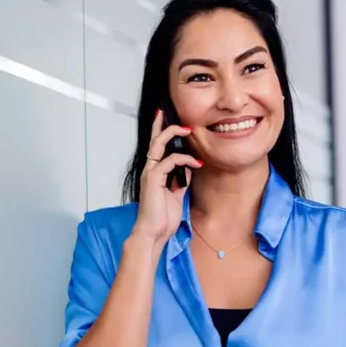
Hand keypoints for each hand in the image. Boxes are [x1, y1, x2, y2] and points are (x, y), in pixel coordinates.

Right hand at [131, 110, 202, 245]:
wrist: (153, 233)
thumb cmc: (162, 218)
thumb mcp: (176, 196)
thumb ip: (180, 181)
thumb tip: (188, 169)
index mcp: (154, 174)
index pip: (157, 149)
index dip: (162, 134)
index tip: (174, 125)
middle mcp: (150, 170)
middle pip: (153, 141)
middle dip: (161, 125)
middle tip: (168, 113)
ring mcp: (150, 173)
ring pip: (159, 145)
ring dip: (173, 134)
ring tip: (187, 130)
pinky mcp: (153, 179)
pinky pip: (170, 161)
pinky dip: (184, 160)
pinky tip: (195, 163)